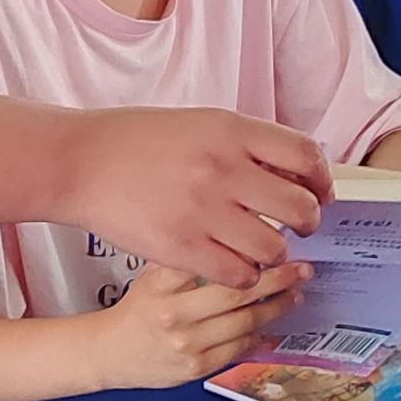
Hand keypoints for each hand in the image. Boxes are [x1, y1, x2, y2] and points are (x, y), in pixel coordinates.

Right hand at [68, 107, 332, 289]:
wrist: (79, 162)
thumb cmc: (133, 141)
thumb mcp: (197, 124)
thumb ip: (242, 144)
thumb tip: (290, 173)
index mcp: (229, 130)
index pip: (304, 154)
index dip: (321, 178)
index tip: (318, 191)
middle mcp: (222, 167)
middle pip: (298, 206)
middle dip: (308, 222)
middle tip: (299, 227)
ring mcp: (203, 210)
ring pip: (273, 247)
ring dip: (275, 253)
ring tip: (263, 250)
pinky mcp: (181, 247)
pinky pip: (237, 274)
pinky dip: (244, 275)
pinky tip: (234, 267)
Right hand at [93, 262, 313, 390]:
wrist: (110, 352)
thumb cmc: (135, 310)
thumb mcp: (149, 274)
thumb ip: (183, 258)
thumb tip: (229, 235)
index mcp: (161, 285)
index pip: (209, 262)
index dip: (246, 252)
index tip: (272, 240)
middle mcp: (174, 314)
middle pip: (236, 293)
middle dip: (276, 279)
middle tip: (300, 268)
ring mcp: (187, 344)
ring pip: (244, 323)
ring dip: (276, 307)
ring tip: (294, 293)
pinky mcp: (196, 367)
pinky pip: (237, 349)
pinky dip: (259, 335)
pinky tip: (272, 322)